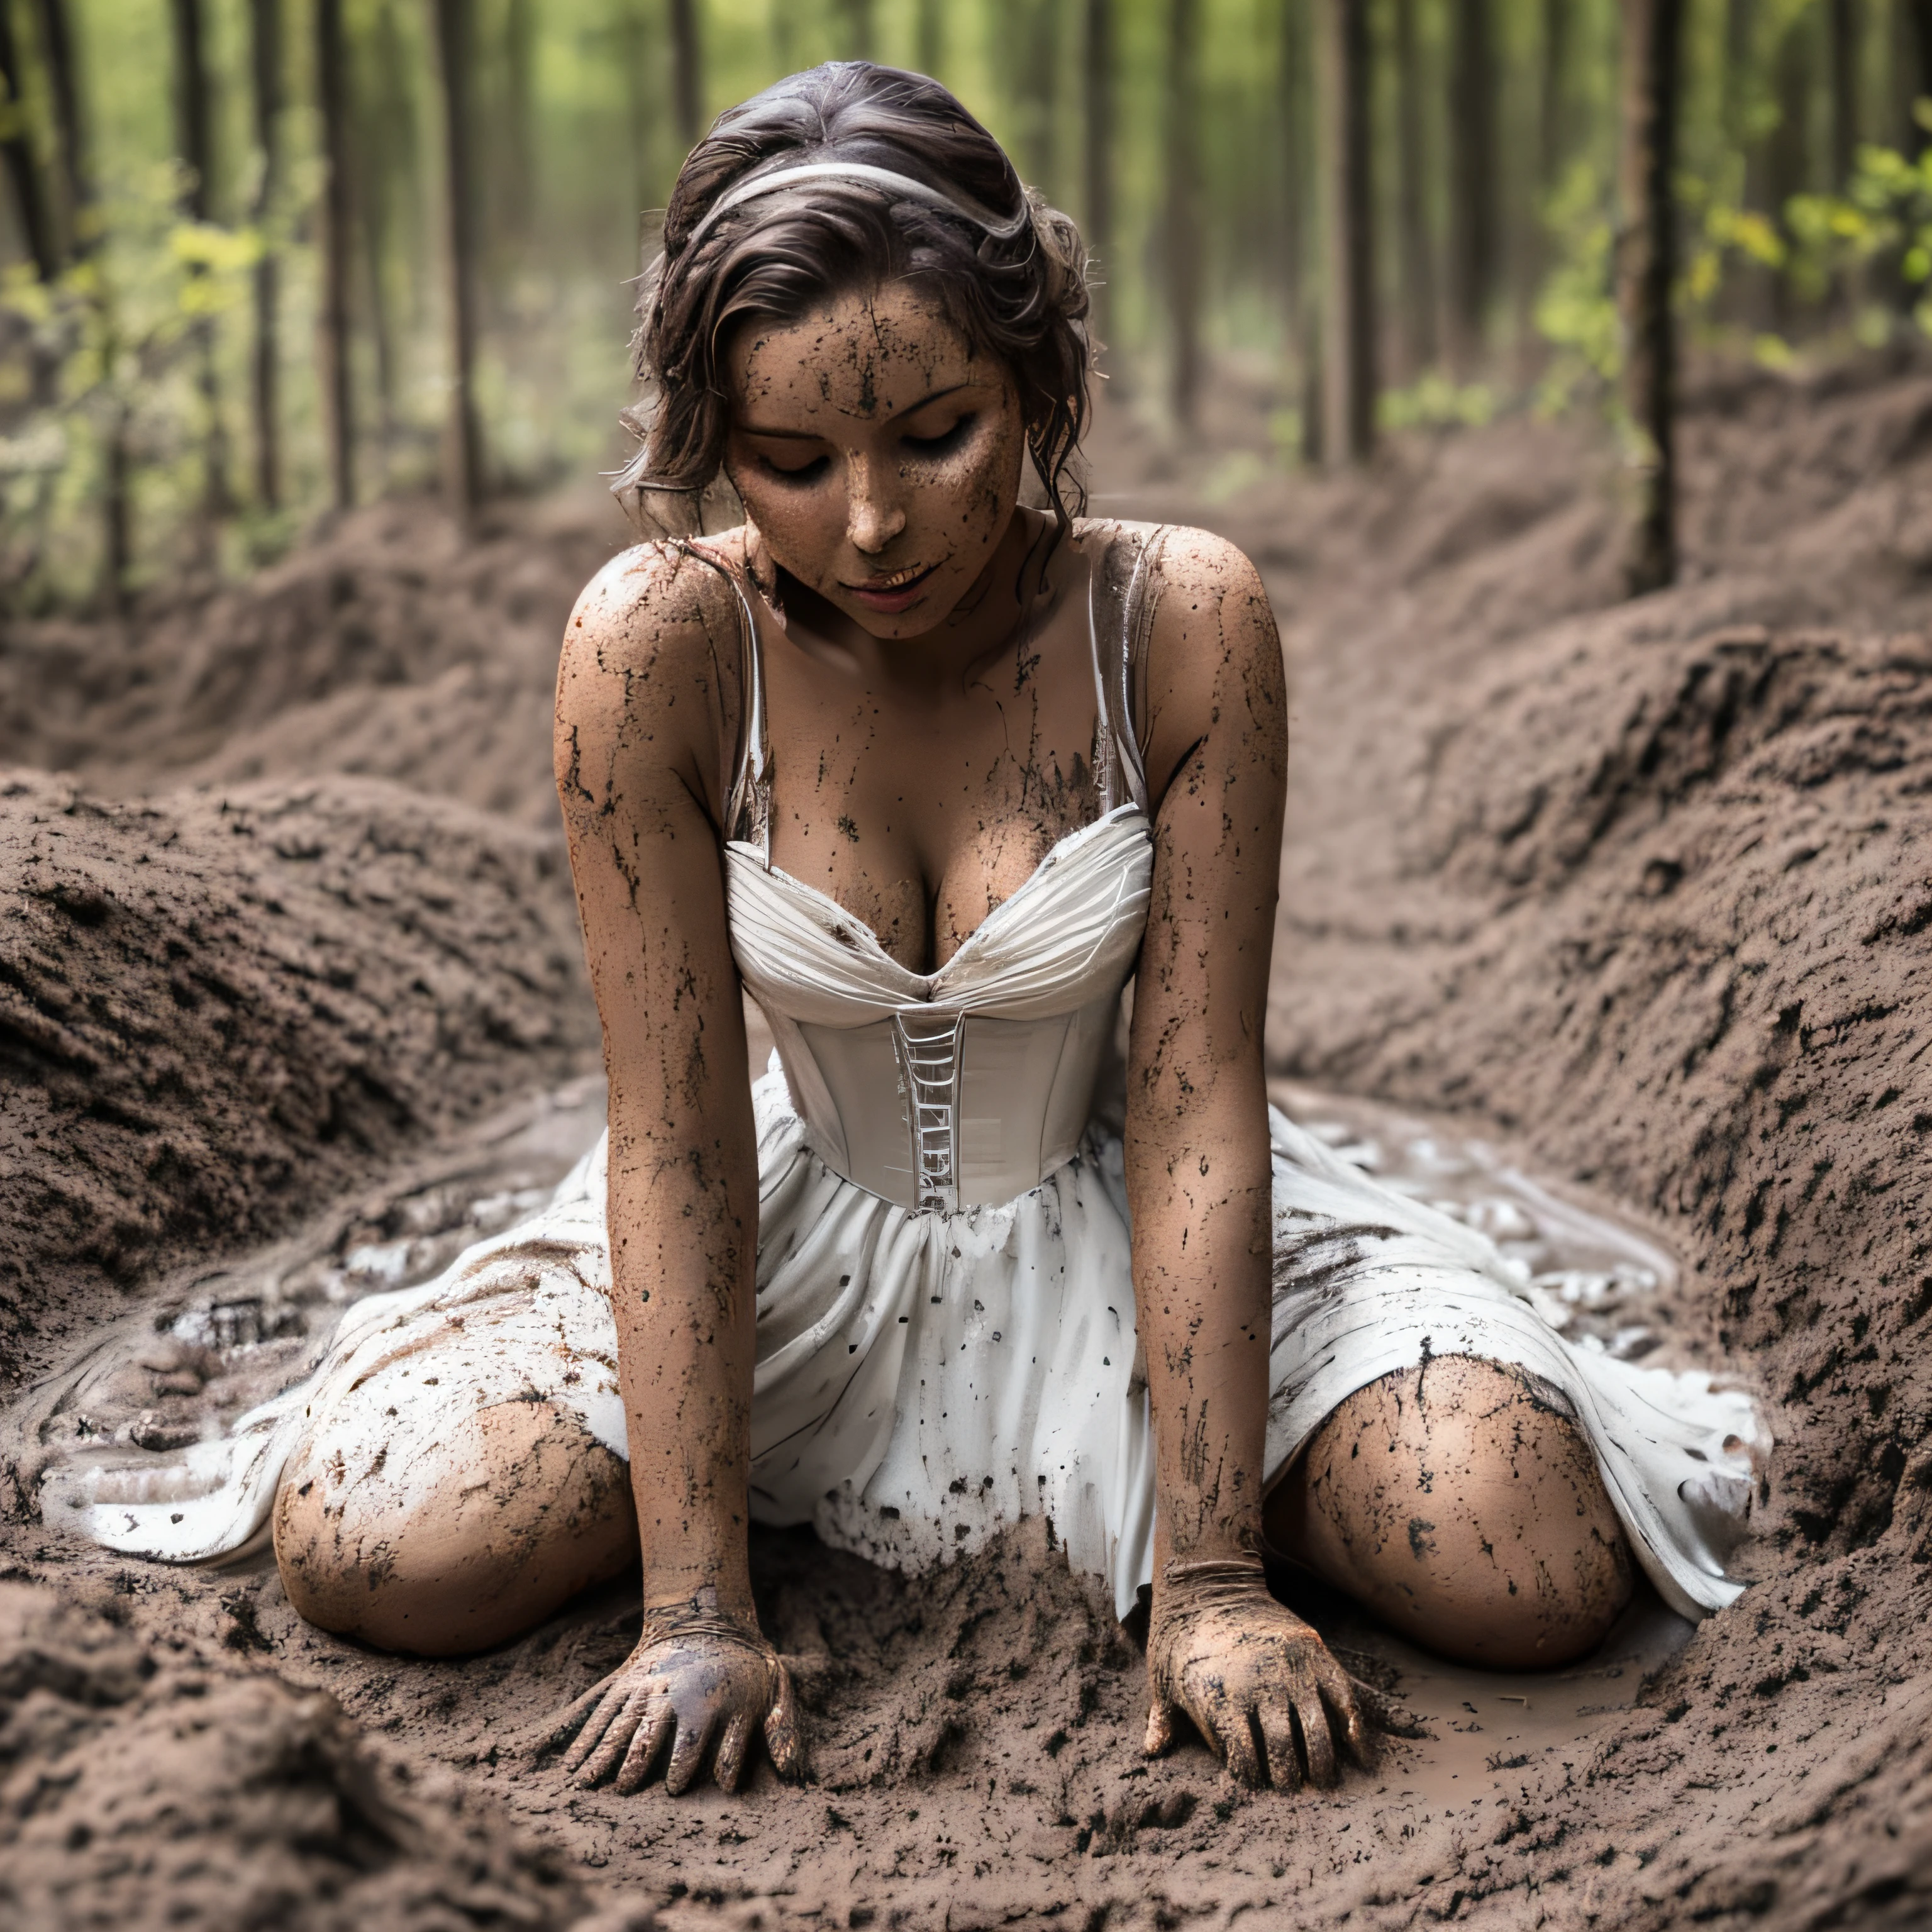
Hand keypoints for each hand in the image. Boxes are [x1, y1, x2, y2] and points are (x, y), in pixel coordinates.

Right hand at [547, 1596, 805, 1794]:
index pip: (696, 1740)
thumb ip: (783, 1728)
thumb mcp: (777, 1687)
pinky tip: (571, 1763)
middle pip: (652, 1730)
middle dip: (637, 1760)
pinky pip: (603, 1712)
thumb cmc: (747, 1663)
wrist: (708, 1613)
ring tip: (585, 1782)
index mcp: (709, 1701)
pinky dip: (585, 1737)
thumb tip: (791, 1771)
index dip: (685, 1765)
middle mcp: (673, 1695)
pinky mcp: (627, 1684)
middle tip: (624, 1788)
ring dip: (603, 1752)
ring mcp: (646, 1688)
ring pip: (621, 1722)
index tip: (673, 1787)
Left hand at [1144, 1555, 1368, 1789]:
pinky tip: (1359, 1755)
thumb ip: (1161, 1718)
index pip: (1243, 1761)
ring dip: (1323, 1765)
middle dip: (1289, 1779)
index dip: (1251, 1779)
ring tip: (1322, 1781)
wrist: (1205, 1582)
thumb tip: (1151, 1753)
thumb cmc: (1179, 1637)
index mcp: (1219, 1700)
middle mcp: (1258, 1687)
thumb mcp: (1162, 1678)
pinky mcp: (1312, 1651)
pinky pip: (1343, 1699)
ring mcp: (1289, 1668)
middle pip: (1284, 1753)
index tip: (1254, 1785)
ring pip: (1316, 1732)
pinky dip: (1356, 1731)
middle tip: (1292, 1790)